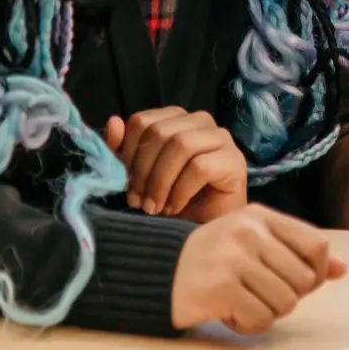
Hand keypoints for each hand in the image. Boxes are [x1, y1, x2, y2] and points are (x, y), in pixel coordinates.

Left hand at [104, 108, 246, 221]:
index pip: (142, 121)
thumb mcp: (139, 176)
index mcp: (176, 118)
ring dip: (160, 181)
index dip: (128, 153)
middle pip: (159, 132)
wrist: (206, 231)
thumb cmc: (173, 201)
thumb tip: (113, 122)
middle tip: (139, 201)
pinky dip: (180, 191)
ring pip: (180, 145)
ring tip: (155, 207)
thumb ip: (123, 150)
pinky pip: (200, 167)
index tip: (125, 184)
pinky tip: (175, 207)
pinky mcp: (234, 161)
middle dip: (143, 170)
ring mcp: (221, 139)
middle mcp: (200, 121)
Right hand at [170, 206, 345, 333]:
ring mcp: (234, 258)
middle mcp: (249, 232)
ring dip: (266, 313)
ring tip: (242, 302)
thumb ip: (297, 253)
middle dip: (287, 297)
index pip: (316, 245)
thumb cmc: (213, 259)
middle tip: (259, 294)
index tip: (296, 282)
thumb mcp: (254, 243)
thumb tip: (343, 269)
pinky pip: (260, 320)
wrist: (157, 271)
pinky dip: (247, 325)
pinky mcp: (220, 287)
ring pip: (285, 304)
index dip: (315, 272)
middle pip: (303, 280)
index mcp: (260, 216)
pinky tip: (227, 313)